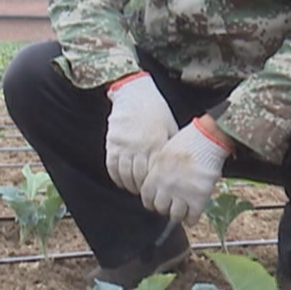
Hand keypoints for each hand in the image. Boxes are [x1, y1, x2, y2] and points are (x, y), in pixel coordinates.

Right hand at [104, 73, 178, 192]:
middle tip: (145, 194)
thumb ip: (170, 148)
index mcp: (156, 144)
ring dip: (129, 185)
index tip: (157, 191)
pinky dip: (116, 177)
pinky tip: (122, 181)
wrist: (135, 95)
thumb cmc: (156, 113)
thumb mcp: (170, 129)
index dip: (155, 186)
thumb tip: (178, 167)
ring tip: (134, 189)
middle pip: (139, 177)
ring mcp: (124, 145)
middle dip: (142, 189)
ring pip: (124, 174)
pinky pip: (112, 166)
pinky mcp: (112, 143)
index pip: (154, 174)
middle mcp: (140, 147)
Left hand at [139, 118, 233, 223]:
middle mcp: (166, 187)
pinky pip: (192, 218)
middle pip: (160, 208)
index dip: (152, 202)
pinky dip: (192, 218)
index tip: (157, 201)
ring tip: (182, 209)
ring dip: (178, 214)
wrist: (207, 139)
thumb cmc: (187, 142)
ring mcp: (182, 194)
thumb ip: (157, 171)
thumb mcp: (163, 153)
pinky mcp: (199, 198)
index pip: (147, 199)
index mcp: (155, 175)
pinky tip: (193, 214)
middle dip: (165, 207)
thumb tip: (157, 182)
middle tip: (171, 204)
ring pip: (175, 216)